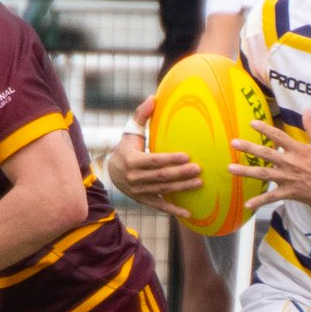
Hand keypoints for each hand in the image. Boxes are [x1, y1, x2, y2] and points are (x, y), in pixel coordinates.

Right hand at [105, 96, 196, 218]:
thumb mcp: (130, 131)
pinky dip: (173, 211)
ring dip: (182, 188)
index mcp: (132, 160)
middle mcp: (134, 178)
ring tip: (199, 183)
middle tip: (199, 169)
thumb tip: (153, 98)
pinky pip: (160, 206)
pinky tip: (188, 213)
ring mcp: (139, 191)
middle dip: (181, 173)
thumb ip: (141, 115)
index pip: (154, 160)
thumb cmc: (126, 147)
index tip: (187, 156)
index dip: (170, 159)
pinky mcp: (144, 200)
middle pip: (161, 176)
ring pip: (164, 190)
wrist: (111, 171)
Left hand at [229, 110, 310, 211]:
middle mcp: (291, 163)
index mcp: (299, 150)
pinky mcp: (291, 193)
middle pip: (265, 154)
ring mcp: (289, 179)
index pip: (278, 136)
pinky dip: (259, 202)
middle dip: (248, 148)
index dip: (265, 129)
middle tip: (233, 143)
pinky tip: (247, 204)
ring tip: (230, 169)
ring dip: (245, 172)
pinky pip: (272, 198)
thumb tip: (307, 110)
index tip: (252, 123)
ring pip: (263, 175)